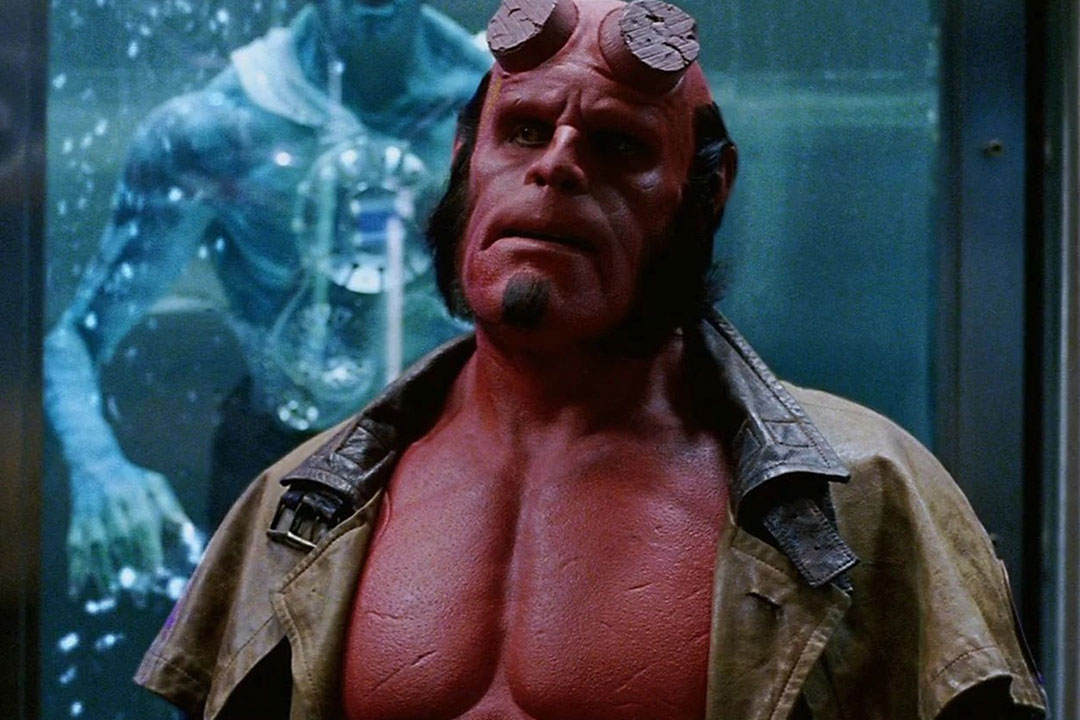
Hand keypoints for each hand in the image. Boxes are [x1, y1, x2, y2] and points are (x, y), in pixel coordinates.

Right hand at [67, 453, 199, 598]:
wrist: (94, 463)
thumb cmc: (133, 479)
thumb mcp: (156, 485)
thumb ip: (171, 508)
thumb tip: (188, 532)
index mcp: (136, 502)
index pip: (143, 532)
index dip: (148, 554)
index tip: (155, 576)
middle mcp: (112, 513)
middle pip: (121, 547)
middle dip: (129, 573)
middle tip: (138, 599)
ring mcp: (91, 521)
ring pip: (96, 553)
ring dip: (103, 578)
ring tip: (112, 600)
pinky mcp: (76, 527)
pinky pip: (74, 553)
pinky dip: (74, 573)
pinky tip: (77, 593)